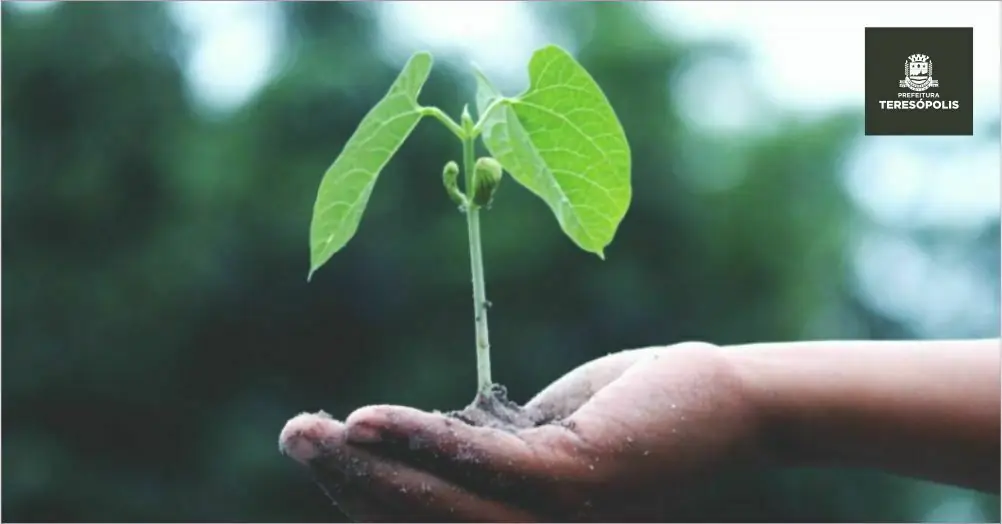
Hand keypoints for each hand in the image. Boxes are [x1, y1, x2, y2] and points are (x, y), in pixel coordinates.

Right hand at [279, 342, 764, 521]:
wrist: (736, 402)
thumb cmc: (644, 414)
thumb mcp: (552, 436)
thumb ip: (494, 450)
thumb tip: (427, 441)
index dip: (367, 495)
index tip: (324, 450)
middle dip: (348, 484)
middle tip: (293, 435)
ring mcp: (560, 522)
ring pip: (440, 506)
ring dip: (366, 469)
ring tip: (310, 431)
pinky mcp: (579, 482)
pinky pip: (483, 467)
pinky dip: (419, 445)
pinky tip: (368, 422)